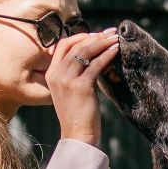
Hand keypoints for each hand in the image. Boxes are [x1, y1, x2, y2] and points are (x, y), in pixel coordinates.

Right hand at [46, 27, 119, 145]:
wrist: (77, 135)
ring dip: (103, 43)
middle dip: (95, 37)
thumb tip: (94, 57)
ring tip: (115, 39)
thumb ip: (76, 73)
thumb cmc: (78, 114)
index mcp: (51, 74)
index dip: (79, 37)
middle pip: (76, 46)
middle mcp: (56, 74)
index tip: (95, 35)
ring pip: (86, 52)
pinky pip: (96, 65)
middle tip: (110, 33)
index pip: (63, 46)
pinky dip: (107, 55)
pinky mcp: (80, 86)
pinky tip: (116, 51)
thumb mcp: (71, 90)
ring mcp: (67, 80)